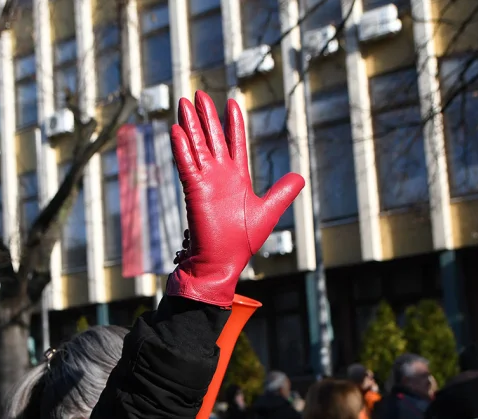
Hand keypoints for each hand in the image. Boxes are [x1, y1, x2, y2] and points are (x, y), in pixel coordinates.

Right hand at [167, 91, 304, 306]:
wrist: (220, 264)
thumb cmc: (241, 243)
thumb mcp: (268, 211)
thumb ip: (282, 192)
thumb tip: (300, 176)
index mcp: (238, 178)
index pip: (235, 142)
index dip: (233, 123)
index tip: (232, 102)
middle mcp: (220, 176)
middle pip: (212, 138)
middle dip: (206, 116)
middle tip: (198, 94)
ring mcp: (205, 182)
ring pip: (197, 146)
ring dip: (190, 124)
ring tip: (184, 102)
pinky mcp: (194, 192)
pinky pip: (187, 165)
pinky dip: (182, 148)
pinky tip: (177, 130)